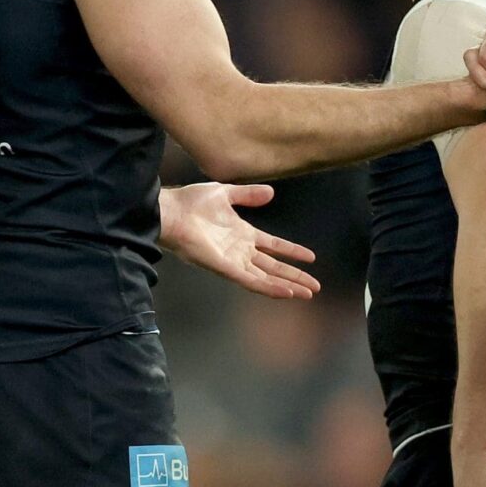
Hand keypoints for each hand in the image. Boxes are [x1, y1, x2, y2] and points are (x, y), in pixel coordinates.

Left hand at [157, 183, 319, 299]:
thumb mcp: (225, 193)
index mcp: (242, 234)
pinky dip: (269, 288)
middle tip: (314, 286)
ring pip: (266, 278)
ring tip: (307, 293)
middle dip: (295, 276)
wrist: (171, 212)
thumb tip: (271, 193)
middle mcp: (240, 251)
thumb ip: (248, 195)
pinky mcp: (225, 269)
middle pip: (273, 267)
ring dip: (287, 285)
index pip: (273, 246)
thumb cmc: (191, 202)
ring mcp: (233, 262)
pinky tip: (286, 292)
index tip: (310, 257)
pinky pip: (251, 282)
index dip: (291, 252)